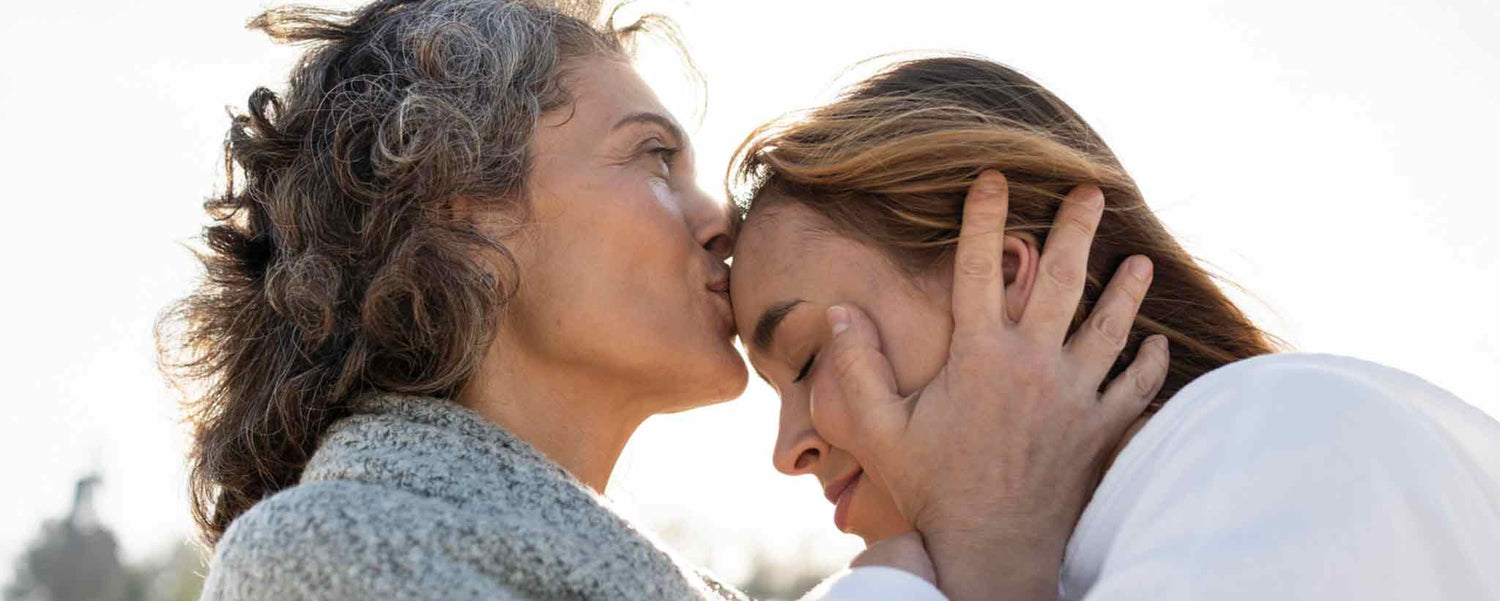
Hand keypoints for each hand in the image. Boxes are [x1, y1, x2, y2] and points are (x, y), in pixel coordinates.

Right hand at [809, 171, 1168, 600]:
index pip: (981, 269)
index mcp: (980, 357)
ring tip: (1140, 261)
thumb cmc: (932, 486)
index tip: (994, 178)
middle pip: (1062, 281)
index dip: (986, 218)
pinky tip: (1158, 346)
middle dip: (1077, 229)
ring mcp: (1074, 397)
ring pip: (1110, 329)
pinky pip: (1134, 389)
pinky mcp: (1098, 431)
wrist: (991, 548)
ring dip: (1127, 292)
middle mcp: (1034, 366)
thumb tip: (840, 312)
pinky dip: (1149, 365)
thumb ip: (857, 368)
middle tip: (1092, 190)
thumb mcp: (879, 430)